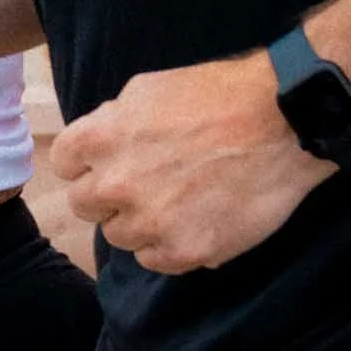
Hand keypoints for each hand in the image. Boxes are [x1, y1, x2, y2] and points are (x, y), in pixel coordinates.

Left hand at [49, 53, 334, 273]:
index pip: (64, 164)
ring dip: (140, 222)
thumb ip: (111, 122)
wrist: (286, 121)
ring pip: (120, 236)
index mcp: (98, 140)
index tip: (112, 161)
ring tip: (181, 200)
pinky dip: (171, 246)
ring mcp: (148, 222)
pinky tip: (197, 221)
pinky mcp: (184, 251)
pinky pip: (154, 261)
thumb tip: (96, 143)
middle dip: (110, 195)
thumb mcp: (147, 90)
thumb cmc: (220, 95)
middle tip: (150, 182)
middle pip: (85, 204)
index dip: (88, 162)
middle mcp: (113, 185)